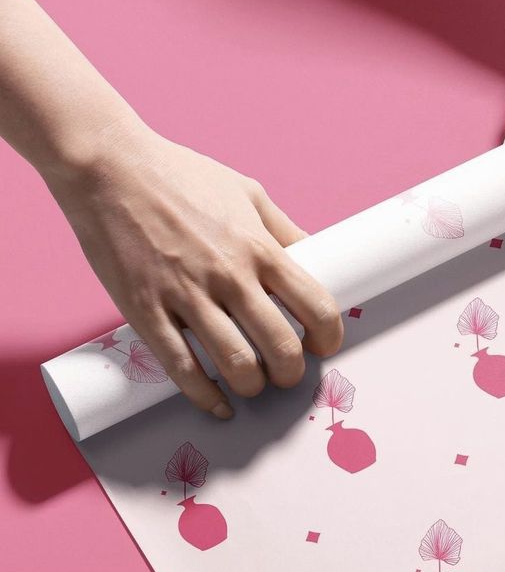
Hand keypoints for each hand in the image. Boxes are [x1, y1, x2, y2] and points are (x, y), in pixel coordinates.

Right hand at [49, 120, 342, 417]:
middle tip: (287, 372)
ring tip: (253, 382)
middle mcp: (229, 276)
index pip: (316, 307)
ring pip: (237, 365)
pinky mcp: (146, 311)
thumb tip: (316, 256)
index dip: (329, 337)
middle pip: (281, 347)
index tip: (324, 345)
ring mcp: (186, 296)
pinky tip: (219, 404)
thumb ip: (284, 230)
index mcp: (259, 248)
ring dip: (253, 386)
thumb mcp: (248, 192)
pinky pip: (182, 368)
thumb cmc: (181, 175)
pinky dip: (206, 397)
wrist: (109, 167)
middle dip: (292, 372)